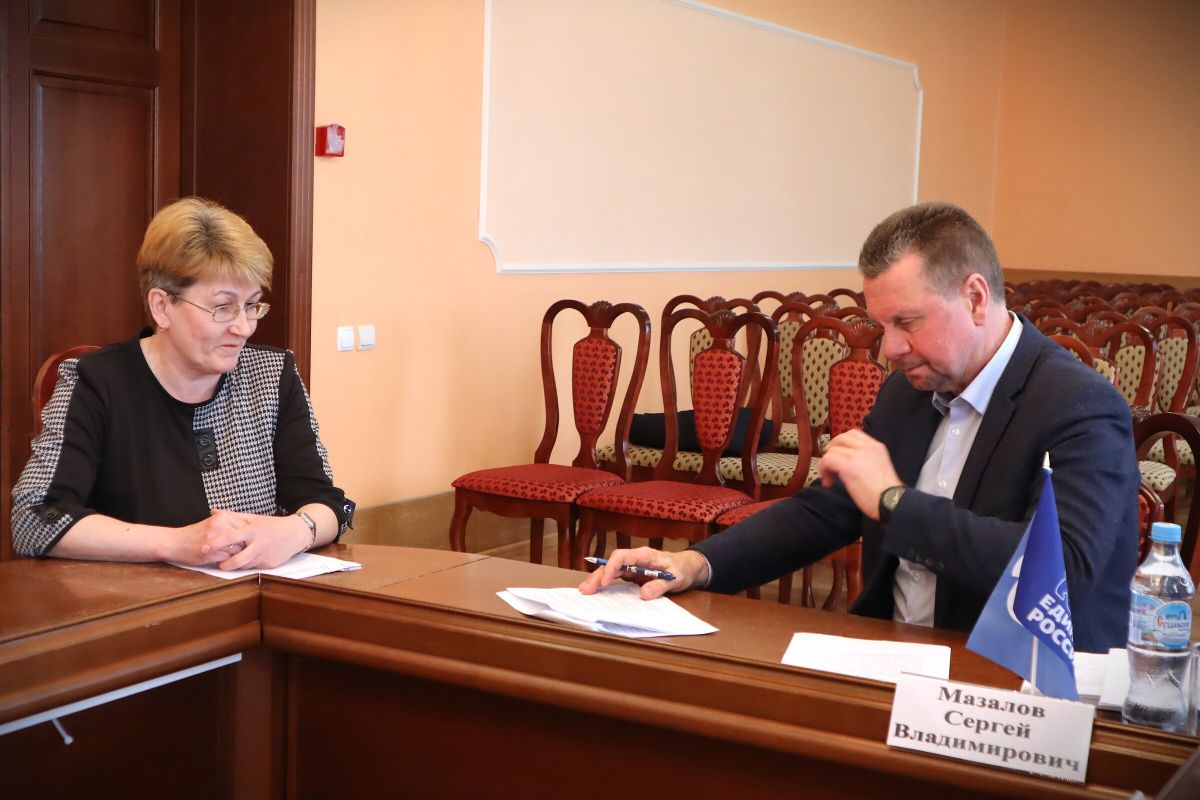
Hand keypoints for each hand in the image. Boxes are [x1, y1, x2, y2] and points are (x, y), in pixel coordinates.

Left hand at [197, 509, 309, 570]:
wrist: (295, 534)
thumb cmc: (271, 525)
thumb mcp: (253, 518)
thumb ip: (232, 516)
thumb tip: (213, 511)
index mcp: (253, 530)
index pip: (231, 537)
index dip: (216, 543)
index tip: (204, 548)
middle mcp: (259, 544)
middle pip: (237, 560)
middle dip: (224, 564)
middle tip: (217, 562)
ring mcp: (265, 556)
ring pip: (244, 566)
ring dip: (235, 565)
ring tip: (228, 561)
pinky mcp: (270, 565)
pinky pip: (253, 568)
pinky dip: (247, 565)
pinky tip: (246, 560)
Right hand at [577, 547, 709, 599]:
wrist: (687, 567)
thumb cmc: (681, 569)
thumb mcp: (675, 578)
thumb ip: (660, 585)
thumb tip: (643, 594)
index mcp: (644, 555)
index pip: (622, 556)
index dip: (612, 568)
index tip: (605, 582)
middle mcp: (635, 559)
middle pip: (612, 564)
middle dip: (598, 575)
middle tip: (586, 589)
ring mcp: (632, 567)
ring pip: (611, 571)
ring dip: (598, 580)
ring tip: (585, 591)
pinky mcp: (632, 575)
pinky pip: (616, 579)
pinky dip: (605, 585)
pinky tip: (597, 593)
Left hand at [817, 429, 902, 520]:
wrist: (891, 502)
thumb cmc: (886, 492)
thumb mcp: (879, 466)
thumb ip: (866, 459)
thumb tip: (848, 460)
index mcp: (876, 446)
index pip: (854, 434)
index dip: (841, 443)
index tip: (839, 454)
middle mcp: (867, 447)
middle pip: (841, 438)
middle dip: (832, 449)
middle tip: (829, 463)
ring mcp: (858, 455)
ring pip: (832, 450)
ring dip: (827, 463)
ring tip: (830, 478)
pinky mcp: (848, 466)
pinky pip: (828, 460)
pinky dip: (823, 469)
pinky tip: (828, 482)